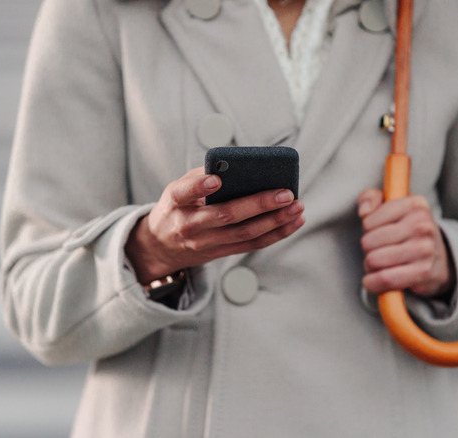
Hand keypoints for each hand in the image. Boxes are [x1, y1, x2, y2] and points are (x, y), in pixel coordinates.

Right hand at [126, 167, 304, 283]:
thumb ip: (203, 176)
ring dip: (275, 221)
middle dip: (258, 204)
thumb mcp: (178, 189)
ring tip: (297, 207)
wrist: (160, 247)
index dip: (198, 187)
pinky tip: (294, 222)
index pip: (183, 193)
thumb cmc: (176, 208)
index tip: (215, 179)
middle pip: (226, 216)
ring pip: (244, 234)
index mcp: (176, 203)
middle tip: (285, 193)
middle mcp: (189, 225)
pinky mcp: (220, 253)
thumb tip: (241, 166)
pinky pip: (251, 245)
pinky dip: (276, 234)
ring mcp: (206, 243)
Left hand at [357, 188, 454, 297]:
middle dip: (368, 249)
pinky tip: (373, 280)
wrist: (438, 257)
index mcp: (415, 204)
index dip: (367, 230)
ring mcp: (425, 249)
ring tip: (379, 263)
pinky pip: (385, 279)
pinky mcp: (423, 272)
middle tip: (378, 249)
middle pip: (369, 242)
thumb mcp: (391, 205)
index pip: (368, 221)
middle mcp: (423, 225)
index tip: (377, 231)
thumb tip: (364, 211)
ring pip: (374, 261)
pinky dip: (373, 282)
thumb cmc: (407, 229)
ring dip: (369, 266)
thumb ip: (371, 198)